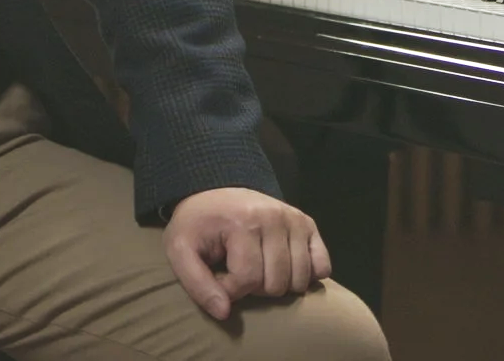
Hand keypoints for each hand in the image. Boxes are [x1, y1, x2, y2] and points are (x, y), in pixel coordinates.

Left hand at [162, 186, 332, 320]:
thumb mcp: (181, 251)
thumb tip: (224, 313)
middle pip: (276, 284)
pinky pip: (322, 265)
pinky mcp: (307, 224)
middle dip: (255, 288)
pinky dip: (306, 275)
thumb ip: (197, 285)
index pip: (246, 281)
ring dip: (278, 284)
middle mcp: (275, 217)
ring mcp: (295, 219)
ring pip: (299, 280)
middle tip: (240, 271)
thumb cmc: (197, 225)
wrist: (215, 190)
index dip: (229, 290)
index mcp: (243, 222)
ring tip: (260, 269)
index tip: (218, 276)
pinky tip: (285, 268)